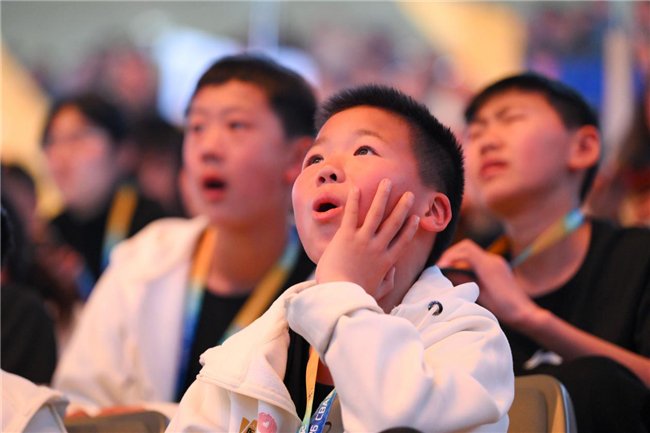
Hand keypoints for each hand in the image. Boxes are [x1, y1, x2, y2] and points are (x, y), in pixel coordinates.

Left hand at [315, 179, 419, 298]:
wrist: (338, 294)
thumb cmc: (355, 295)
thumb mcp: (377, 292)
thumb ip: (388, 282)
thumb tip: (393, 271)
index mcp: (387, 262)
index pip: (403, 241)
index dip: (410, 228)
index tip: (415, 217)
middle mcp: (378, 248)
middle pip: (394, 223)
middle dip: (402, 207)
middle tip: (409, 194)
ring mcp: (362, 240)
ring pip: (376, 213)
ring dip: (382, 196)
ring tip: (387, 182)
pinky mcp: (346, 236)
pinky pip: (352, 214)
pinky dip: (354, 200)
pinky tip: (356, 187)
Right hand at [438, 239, 540, 326]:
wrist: (525, 313)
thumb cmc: (504, 308)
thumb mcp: (480, 296)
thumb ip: (464, 281)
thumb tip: (447, 273)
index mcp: (489, 266)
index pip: (465, 249)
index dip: (450, 255)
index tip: (440, 267)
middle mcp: (493, 260)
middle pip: (467, 248)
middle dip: (451, 256)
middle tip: (440, 268)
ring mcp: (496, 262)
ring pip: (471, 253)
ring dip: (458, 259)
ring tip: (447, 272)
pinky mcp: (497, 267)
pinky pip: (477, 260)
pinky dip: (466, 264)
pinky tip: (461, 276)